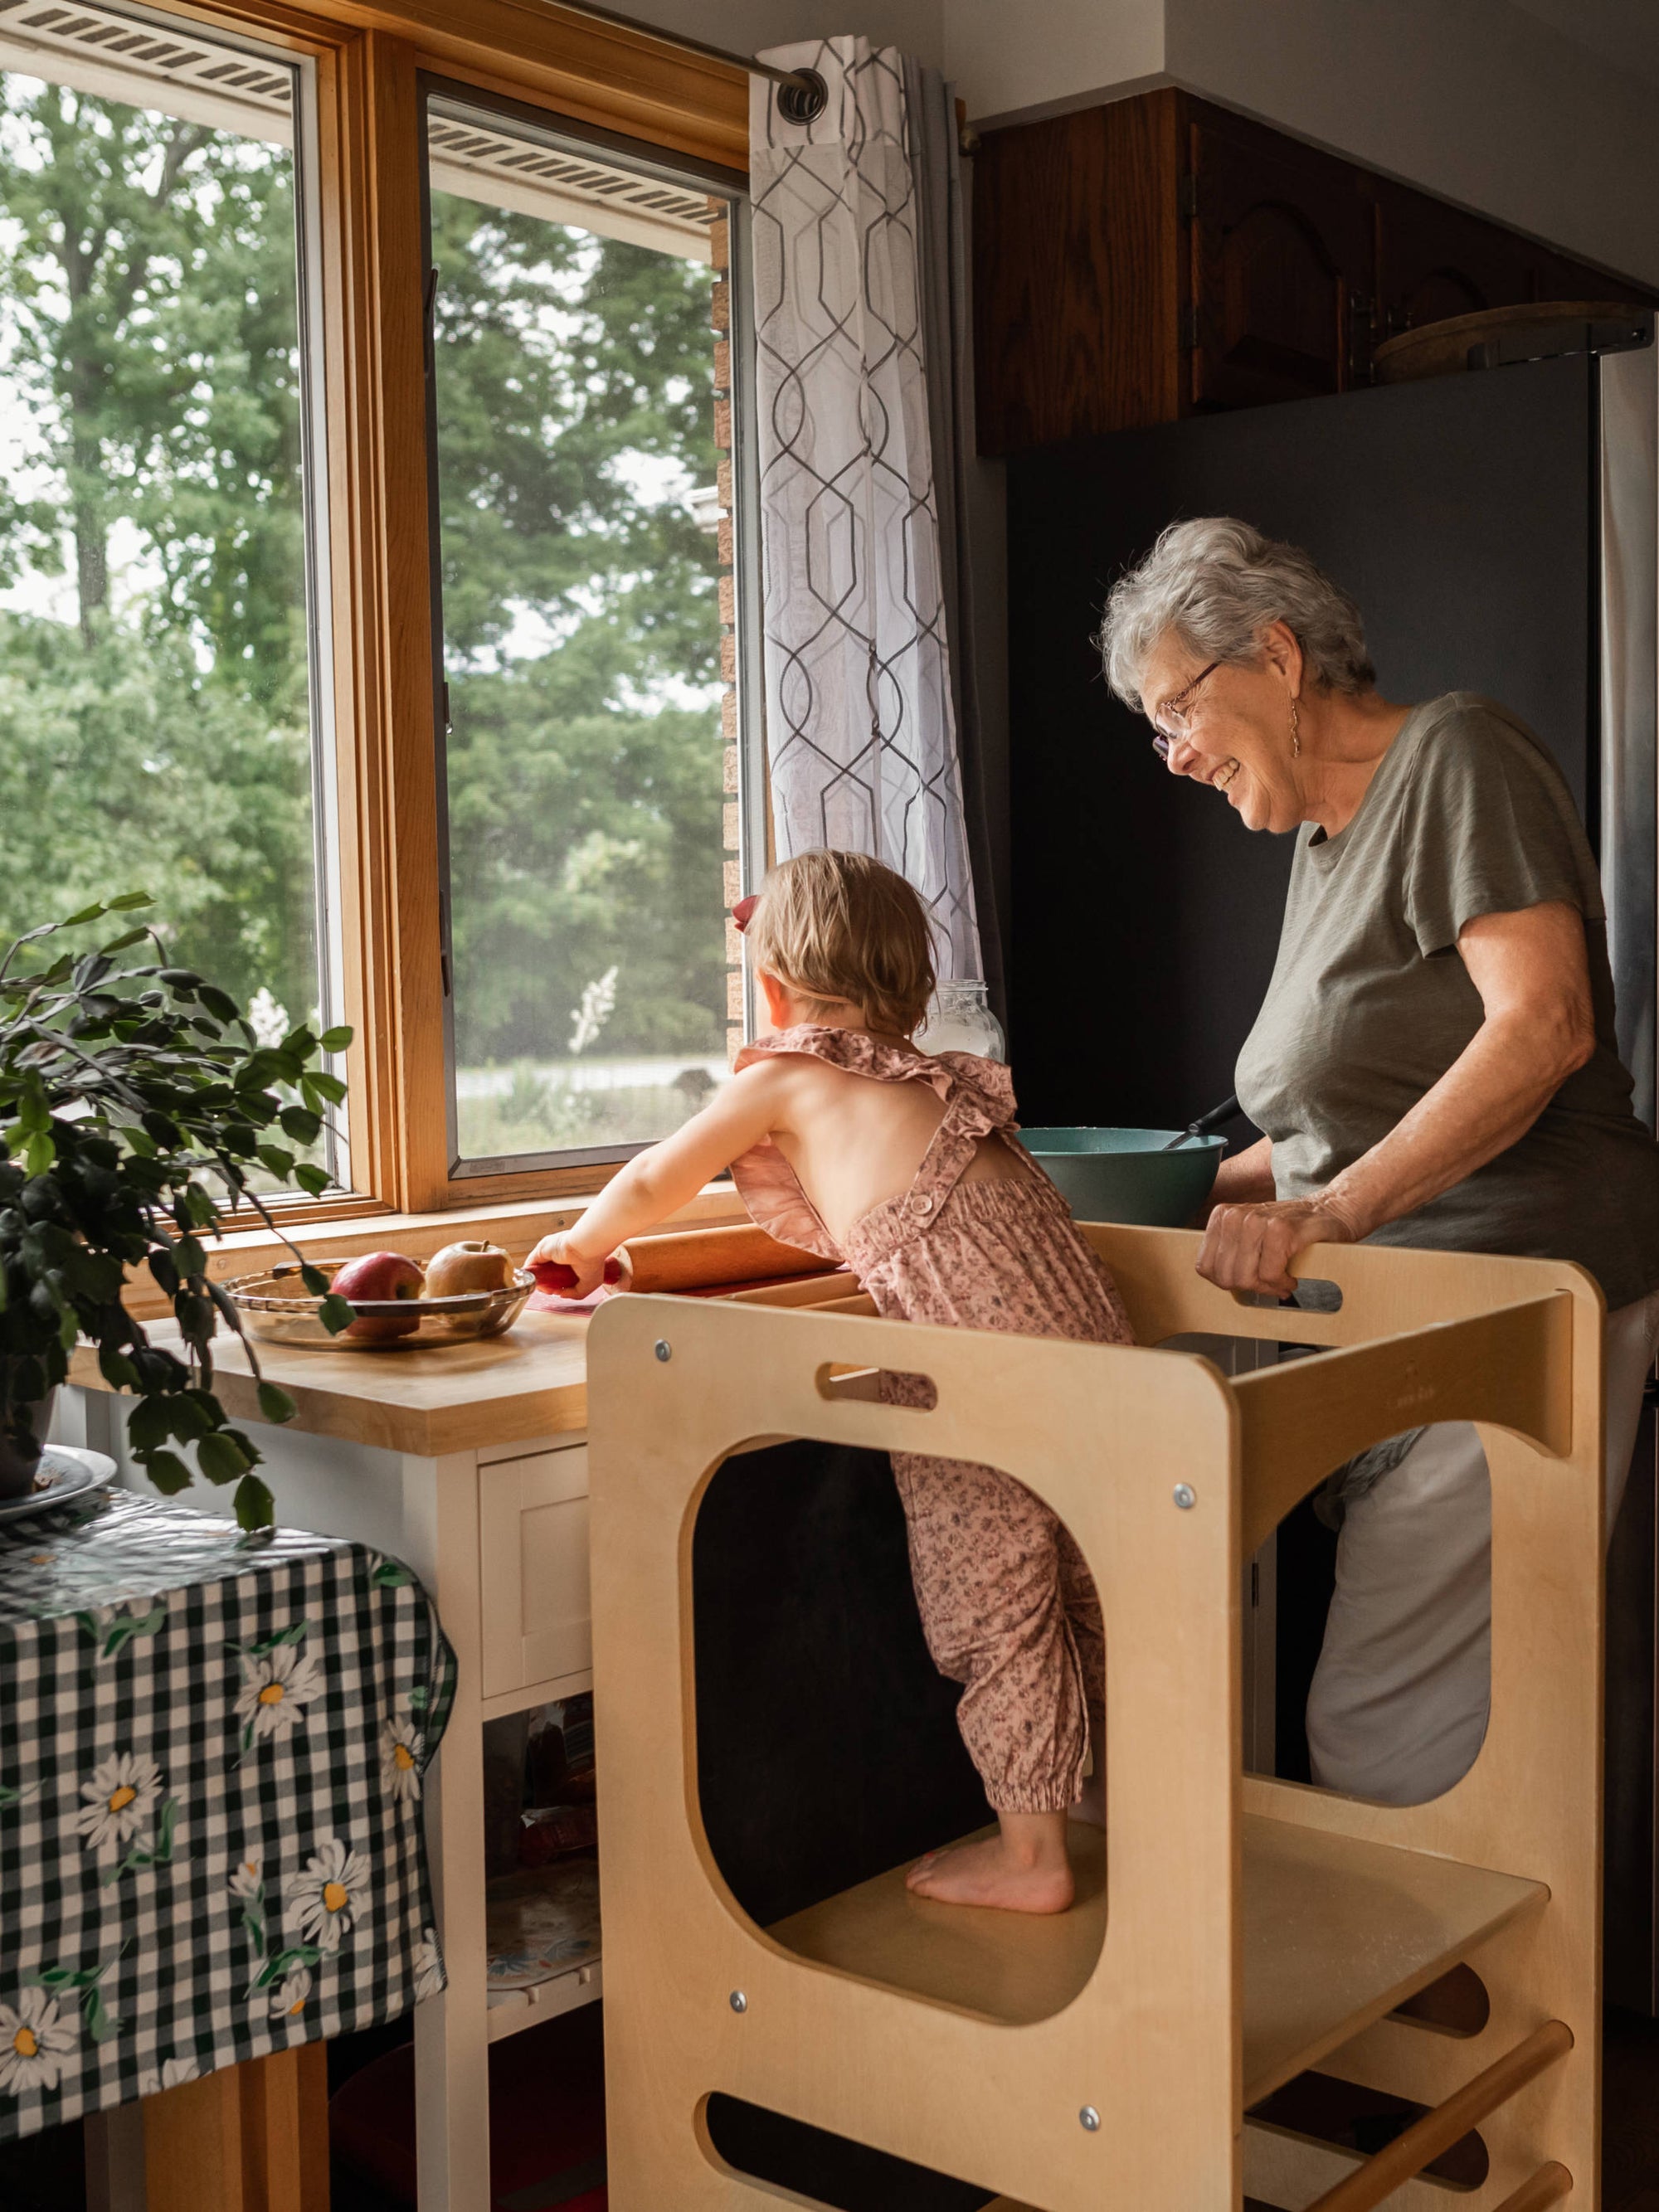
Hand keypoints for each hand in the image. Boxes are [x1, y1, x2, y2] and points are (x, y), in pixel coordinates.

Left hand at [524, 1233, 616, 1299]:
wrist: (587, 1247)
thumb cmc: (593, 1261)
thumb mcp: (589, 1284)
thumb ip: (576, 1293)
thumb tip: (560, 1294)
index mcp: (572, 1258)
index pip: (560, 1272)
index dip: (558, 1284)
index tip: (561, 1291)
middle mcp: (559, 1254)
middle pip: (548, 1272)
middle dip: (548, 1284)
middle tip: (552, 1291)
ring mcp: (550, 1252)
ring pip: (539, 1270)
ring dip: (540, 1282)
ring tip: (546, 1289)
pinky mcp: (541, 1250)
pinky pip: (531, 1265)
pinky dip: (532, 1275)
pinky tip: (538, 1284)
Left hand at [1195, 1196, 1357, 1297]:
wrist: (1330, 1211)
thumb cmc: (1289, 1228)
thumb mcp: (1249, 1234)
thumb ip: (1229, 1252)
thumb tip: (1217, 1281)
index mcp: (1223, 1216)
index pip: (1206, 1267)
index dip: (1227, 1281)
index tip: (1246, 1280)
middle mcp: (1236, 1216)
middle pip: (1226, 1276)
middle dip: (1249, 1288)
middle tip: (1268, 1284)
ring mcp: (1257, 1221)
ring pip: (1246, 1277)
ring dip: (1267, 1287)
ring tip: (1280, 1281)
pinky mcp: (1280, 1230)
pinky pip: (1270, 1274)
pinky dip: (1283, 1282)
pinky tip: (1291, 1276)